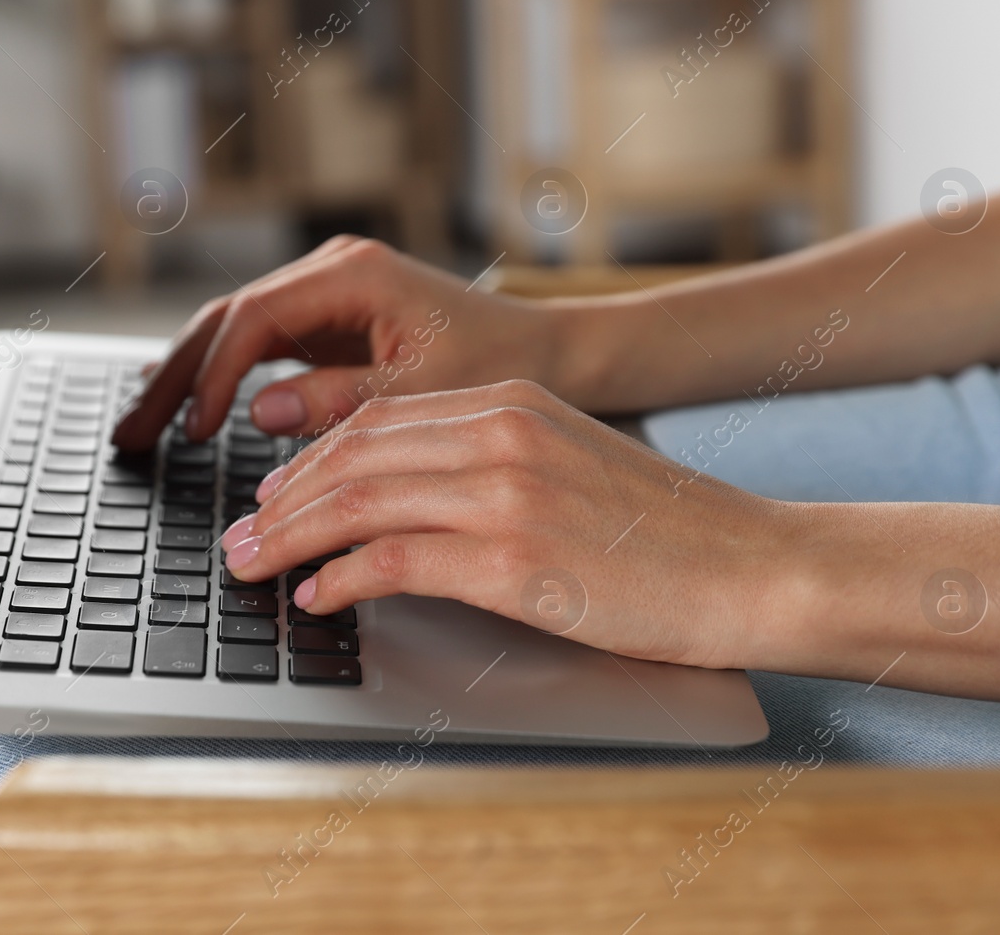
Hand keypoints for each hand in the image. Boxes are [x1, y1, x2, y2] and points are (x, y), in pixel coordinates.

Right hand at [111, 237, 557, 449]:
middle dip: (174, 377)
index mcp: (353, 276)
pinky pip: (259, 349)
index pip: (255, 318)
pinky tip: (188, 414)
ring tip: (141, 431)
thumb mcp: (423, 393)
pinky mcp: (328, 322)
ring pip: (234, 333)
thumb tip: (258, 411)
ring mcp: (325, 295)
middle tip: (130, 434)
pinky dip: (222, 381)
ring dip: (187, 380)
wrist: (545, 352)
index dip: (215, 375)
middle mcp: (331, 274)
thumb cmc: (499, 366)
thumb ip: (340, 400)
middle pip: (227, 319)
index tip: (194, 428)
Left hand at [218, 380, 797, 668]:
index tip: (278, 492)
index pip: (381, 420)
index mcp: (514, 403)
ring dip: (291, 537)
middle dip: (282, 498)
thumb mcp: (575, 466)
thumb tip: (414, 505)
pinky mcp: (513, 558)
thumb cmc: (675, 532)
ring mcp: (505, 493)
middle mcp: (501, 433)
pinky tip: (318, 597)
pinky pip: (394, 561)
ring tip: (252, 566)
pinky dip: (341, 578)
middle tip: (241, 534)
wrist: (758, 565)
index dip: (315, 458)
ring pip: (359, 501)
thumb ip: (496, 466)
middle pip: (355, 455)